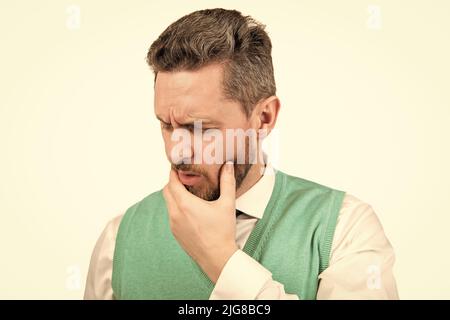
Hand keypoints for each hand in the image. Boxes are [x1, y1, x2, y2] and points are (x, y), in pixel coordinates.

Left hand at [162, 161, 238, 282]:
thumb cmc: (222, 232)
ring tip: (188, 191)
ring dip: (174, 195)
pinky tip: (190, 209)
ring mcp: (173, 225)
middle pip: (166, 191)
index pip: (171, 182)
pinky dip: (176, 208)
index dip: (174, 172)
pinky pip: (171, 215)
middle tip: (185, 177)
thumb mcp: (227, 205)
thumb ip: (227, 182)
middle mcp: (175, 214)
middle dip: (173, 182)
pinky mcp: (175, 233)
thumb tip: (227, 165)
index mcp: (185, 204)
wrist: (217, 259)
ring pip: (168, 204)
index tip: (180, 165)